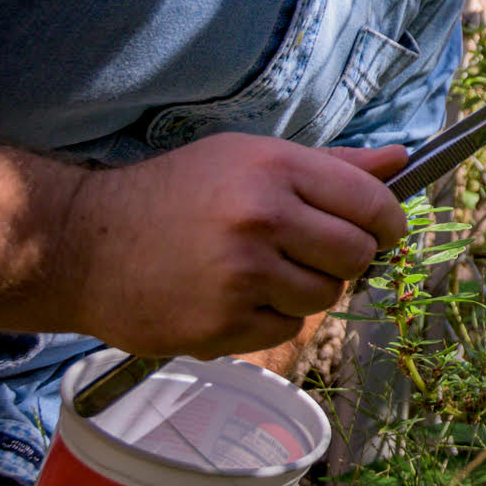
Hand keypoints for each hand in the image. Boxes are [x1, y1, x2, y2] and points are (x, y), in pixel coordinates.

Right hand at [65, 134, 406, 358]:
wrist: (82, 244)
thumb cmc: (176, 193)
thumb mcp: (251, 158)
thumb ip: (332, 165)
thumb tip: (403, 160)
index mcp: (276, 170)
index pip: (373, 203)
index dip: (389, 222)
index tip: (383, 231)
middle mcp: (262, 219)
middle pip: (357, 255)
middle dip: (349, 257)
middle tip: (315, 252)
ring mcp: (241, 276)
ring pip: (326, 296)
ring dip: (309, 289)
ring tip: (267, 271)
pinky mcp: (220, 325)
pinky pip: (286, 328)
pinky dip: (272, 316)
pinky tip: (236, 296)